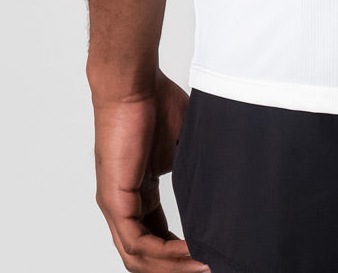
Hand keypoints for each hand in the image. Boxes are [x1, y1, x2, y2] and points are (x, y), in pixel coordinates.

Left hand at [90, 66, 209, 271]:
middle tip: (208, 269)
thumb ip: (195, 172)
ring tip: (204, 267)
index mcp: (137, 193)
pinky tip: (189, 254)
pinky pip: (136, 243)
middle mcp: (122, 205)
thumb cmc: (156, 102)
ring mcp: (115, 206)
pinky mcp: (114, 201)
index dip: (179, 253)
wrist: (134, 83)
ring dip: (172, 267)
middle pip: (146, 256)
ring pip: (139, 257)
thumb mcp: (184, 146)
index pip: (155, 237)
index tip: (207, 256)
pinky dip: (163, 254)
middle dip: (177, 269)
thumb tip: (224, 189)